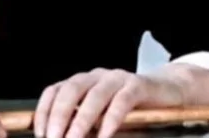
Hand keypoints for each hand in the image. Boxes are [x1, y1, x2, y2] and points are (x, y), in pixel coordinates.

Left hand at [33, 68, 184, 137]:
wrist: (168, 91)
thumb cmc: (131, 107)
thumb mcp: (102, 115)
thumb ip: (84, 122)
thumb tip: (64, 136)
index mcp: (82, 81)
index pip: (55, 90)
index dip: (44, 111)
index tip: (41, 132)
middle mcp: (96, 76)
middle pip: (70, 91)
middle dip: (59, 116)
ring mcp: (117, 78)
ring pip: (94, 96)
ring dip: (81, 121)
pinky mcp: (138, 86)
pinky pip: (121, 101)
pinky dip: (110, 120)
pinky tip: (104, 136)